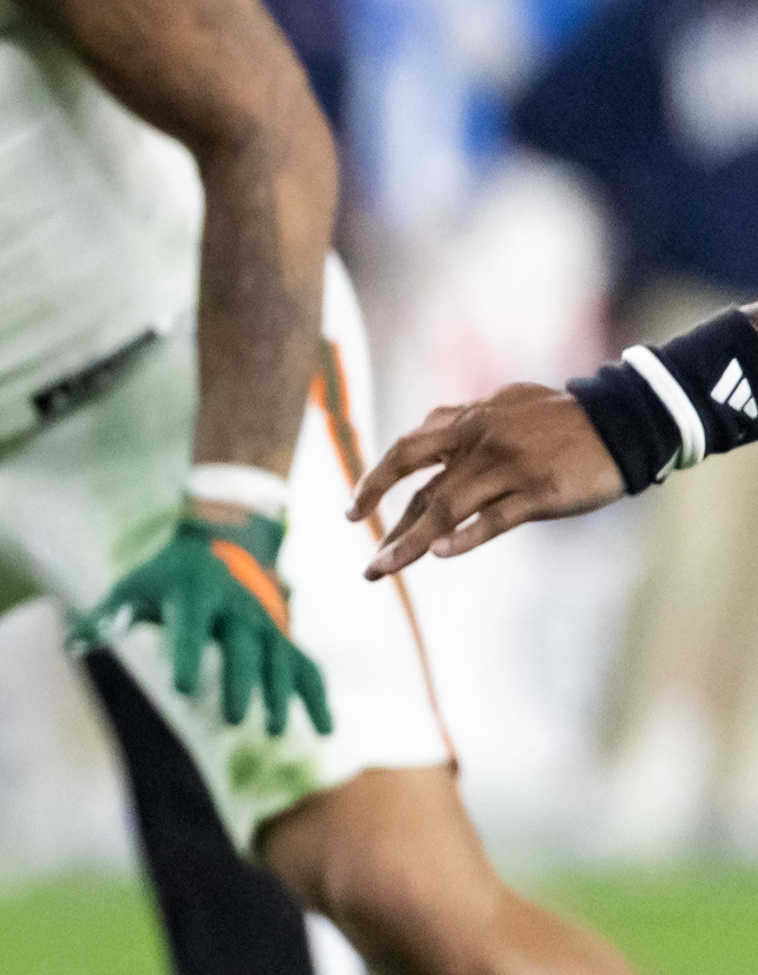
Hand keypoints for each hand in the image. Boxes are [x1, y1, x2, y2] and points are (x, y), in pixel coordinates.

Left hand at [69, 512, 330, 736]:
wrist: (219, 546)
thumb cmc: (164, 579)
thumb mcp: (133, 588)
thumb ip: (106, 617)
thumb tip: (69, 646)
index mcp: (195, 593)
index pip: (191, 626)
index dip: (188, 655)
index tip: (183, 688)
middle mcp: (237, 607)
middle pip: (244, 646)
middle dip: (241, 681)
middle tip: (235, 720)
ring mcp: (265, 622)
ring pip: (280, 658)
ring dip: (279, 693)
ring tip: (273, 730)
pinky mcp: (283, 637)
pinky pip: (307, 665)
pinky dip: (317, 696)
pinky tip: (324, 731)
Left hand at [350, 383, 625, 578]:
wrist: (623, 420)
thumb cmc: (563, 418)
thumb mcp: (505, 405)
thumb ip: (465, 420)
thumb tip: (429, 430)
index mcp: (468, 422)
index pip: (407, 453)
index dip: (375, 481)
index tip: (351, 511)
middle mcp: (479, 444)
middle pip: (422, 489)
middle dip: (387, 525)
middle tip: (367, 562)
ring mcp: (508, 468)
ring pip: (447, 509)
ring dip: (411, 544)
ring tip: (382, 569)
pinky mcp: (539, 492)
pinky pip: (495, 518)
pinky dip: (466, 536)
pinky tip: (440, 553)